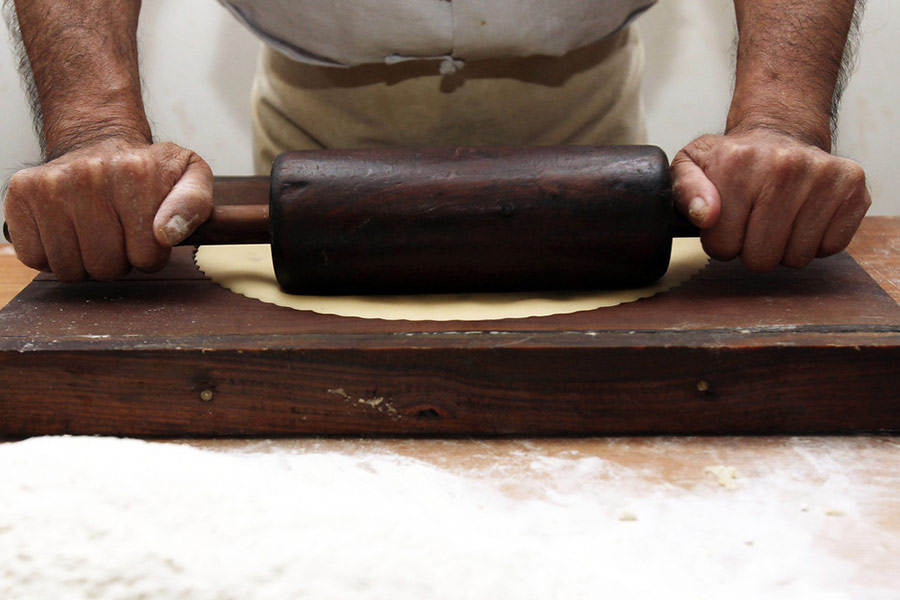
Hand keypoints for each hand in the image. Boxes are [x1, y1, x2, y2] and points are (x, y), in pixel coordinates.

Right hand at [4, 139, 212, 281]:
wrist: (100, 142)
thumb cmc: (148, 170)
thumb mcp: (191, 176)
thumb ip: (194, 204)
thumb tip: (168, 233)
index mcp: (136, 172)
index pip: (147, 258)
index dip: (150, 254)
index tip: (147, 232)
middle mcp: (89, 175)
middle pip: (107, 267)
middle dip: (119, 259)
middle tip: (119, 232)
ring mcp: (50, 185)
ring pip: (70, 269)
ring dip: (85, 261)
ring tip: (95, 232)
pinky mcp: (20, 195)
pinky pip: (36, 258)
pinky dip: (52, 256)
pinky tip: (67, 231)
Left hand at [670, 129, 870, 270]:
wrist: (778, 133)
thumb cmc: (730, 160)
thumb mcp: (690, 165)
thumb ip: (685, 191)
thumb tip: (705, 214)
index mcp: (737, 163)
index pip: (723, 247)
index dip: (721, 242)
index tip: (726, 221)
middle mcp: (784, 165)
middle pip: (761, 258)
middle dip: (751, 248)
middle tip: (753, 220)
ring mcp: (824, 175)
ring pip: (796, 257)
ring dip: (784, 246)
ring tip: (777, 217)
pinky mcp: (853, 186)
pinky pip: (830, 247)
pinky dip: (816, 241)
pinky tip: (804, 215)